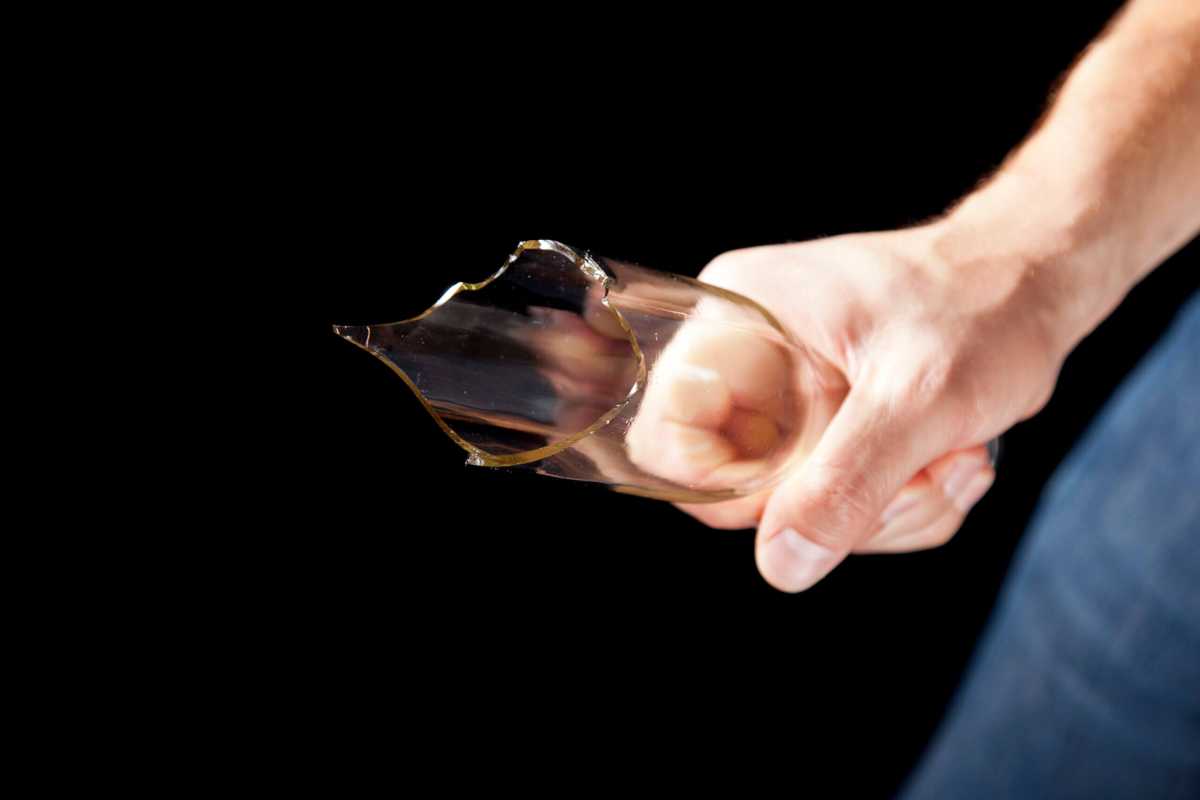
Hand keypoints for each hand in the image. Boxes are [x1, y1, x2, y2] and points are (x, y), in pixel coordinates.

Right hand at [675, 224, 1062, 590]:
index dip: (728, 489)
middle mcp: (745, 356)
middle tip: (920, 475)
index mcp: (735, 321)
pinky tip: (949, 460)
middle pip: (739, 489)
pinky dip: (899, 506)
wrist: (1039, 281)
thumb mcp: (919, 397)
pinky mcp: (821, 424)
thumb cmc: (984, 307)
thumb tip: (781, 564)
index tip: (813, 496)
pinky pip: (835, 504)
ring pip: (796, 510)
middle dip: (840, 508)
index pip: (668, 434)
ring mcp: (782, 395)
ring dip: (887, 512)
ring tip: (951, 459)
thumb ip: (848, 482)